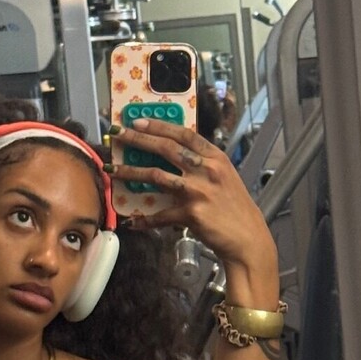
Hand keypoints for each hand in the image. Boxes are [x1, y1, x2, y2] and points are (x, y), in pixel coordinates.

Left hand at [112, 118, 278, 294]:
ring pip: (156, 175)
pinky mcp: (191, 214)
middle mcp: (207, 170)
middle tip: (118, 135)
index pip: (184, 134)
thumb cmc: (235, 208)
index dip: (159, 126)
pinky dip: (145, 219)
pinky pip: (160, 214)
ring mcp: (198, 191)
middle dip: (137, 140)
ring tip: (112, 170)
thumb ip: (203, 164)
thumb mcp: (225, 177)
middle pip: (166, 148)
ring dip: (130, 172)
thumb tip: (175, 156)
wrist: (248, 238)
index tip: (138, 121)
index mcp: (216, 158)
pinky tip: (133, 221)